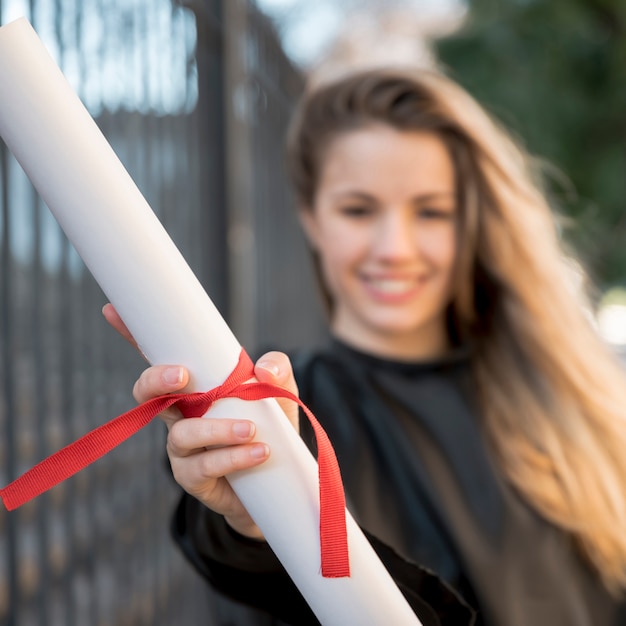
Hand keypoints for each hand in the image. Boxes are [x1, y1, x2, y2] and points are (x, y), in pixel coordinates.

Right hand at [102, 303, 299, 538]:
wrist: (277, 480)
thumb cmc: (271, 426)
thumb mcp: (280, 392)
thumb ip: (277, 369)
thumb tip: (263, 370)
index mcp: (195, 387)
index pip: (159, 358)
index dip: (134, 335)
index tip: (113, 310)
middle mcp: (180, 414)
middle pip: (147, 393)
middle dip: (157, 380)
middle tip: (183, 374)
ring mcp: (183, 448)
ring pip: (181, 434)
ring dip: (216, 429)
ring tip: (250, 430)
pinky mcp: (194, 478)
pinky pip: (204, 466)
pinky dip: (232, 457)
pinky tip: (259, 452)